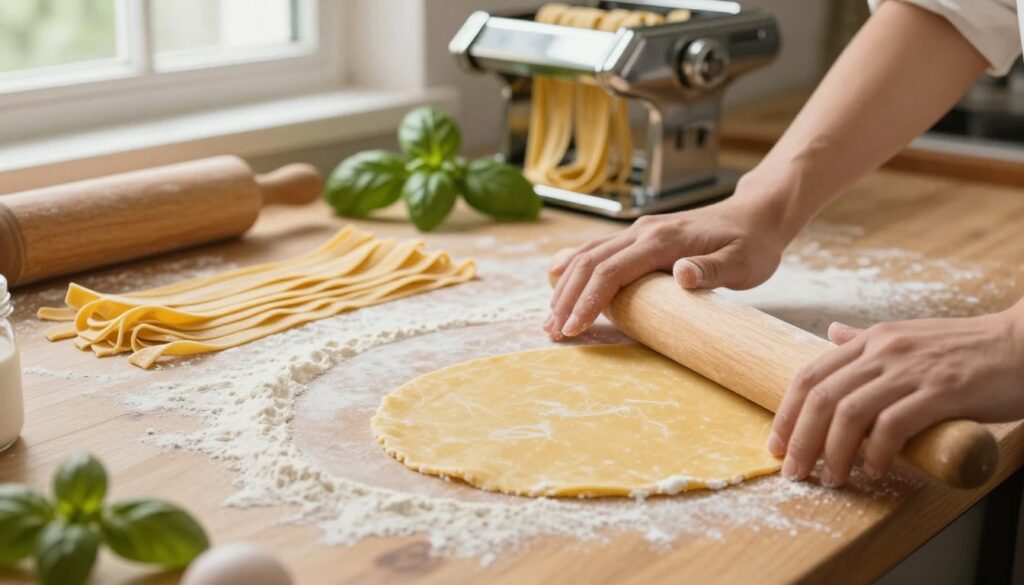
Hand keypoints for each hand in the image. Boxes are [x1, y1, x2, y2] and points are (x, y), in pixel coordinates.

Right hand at [544, 195, 787, 339]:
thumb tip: (681, 275)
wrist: (756, 215)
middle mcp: (644, 231)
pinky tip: (558, 280)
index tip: (573, 328)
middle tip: (552, 332)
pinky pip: (598, 250)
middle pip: (590, 263)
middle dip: (566, 299)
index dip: (588, 300)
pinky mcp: (640, 237)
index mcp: (663, 240)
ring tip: (550, 318)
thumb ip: (712, 270)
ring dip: (564, 286)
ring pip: (588, 255)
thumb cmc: (752, 243)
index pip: (612, 271)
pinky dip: (574, 269)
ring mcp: (639, 232)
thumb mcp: (743, 262)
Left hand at [769, 308, 1023, 486]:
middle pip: (822, 396)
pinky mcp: (942, 391)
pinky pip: (894, 425)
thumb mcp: (908, 337)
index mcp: (872, 340)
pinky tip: (875, 471)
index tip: (777, 445)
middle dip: (801, 439)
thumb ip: (868, 342)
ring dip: (833, 452)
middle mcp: (884, 351)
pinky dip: (877, 452)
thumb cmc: (967, 349)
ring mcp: (911, 370)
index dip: (787, 413)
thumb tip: (831, 336)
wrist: (1023, 344)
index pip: (810, 375)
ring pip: (850, 413)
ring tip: (831, 479)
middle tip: (794, 472)